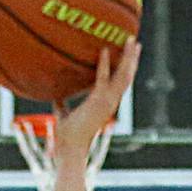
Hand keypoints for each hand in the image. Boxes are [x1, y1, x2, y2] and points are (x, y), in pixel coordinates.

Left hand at [49, 37, 140, 161]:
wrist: (70, 150)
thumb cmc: (67, 137)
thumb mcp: (63, 115)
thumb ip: (62, 105)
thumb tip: (56, 97)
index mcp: (104, 104)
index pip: (118, 83)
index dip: (124, 68)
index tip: (128, 55)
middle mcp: (109, 102)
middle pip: (126, 76)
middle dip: (131, 59)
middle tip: (135, 42)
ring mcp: (106, 102)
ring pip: (123, 76)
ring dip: (127, 58)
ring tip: (131, 40)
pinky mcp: (99, 102)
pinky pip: (104, 79)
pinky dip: (105, 65)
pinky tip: (104, 50)